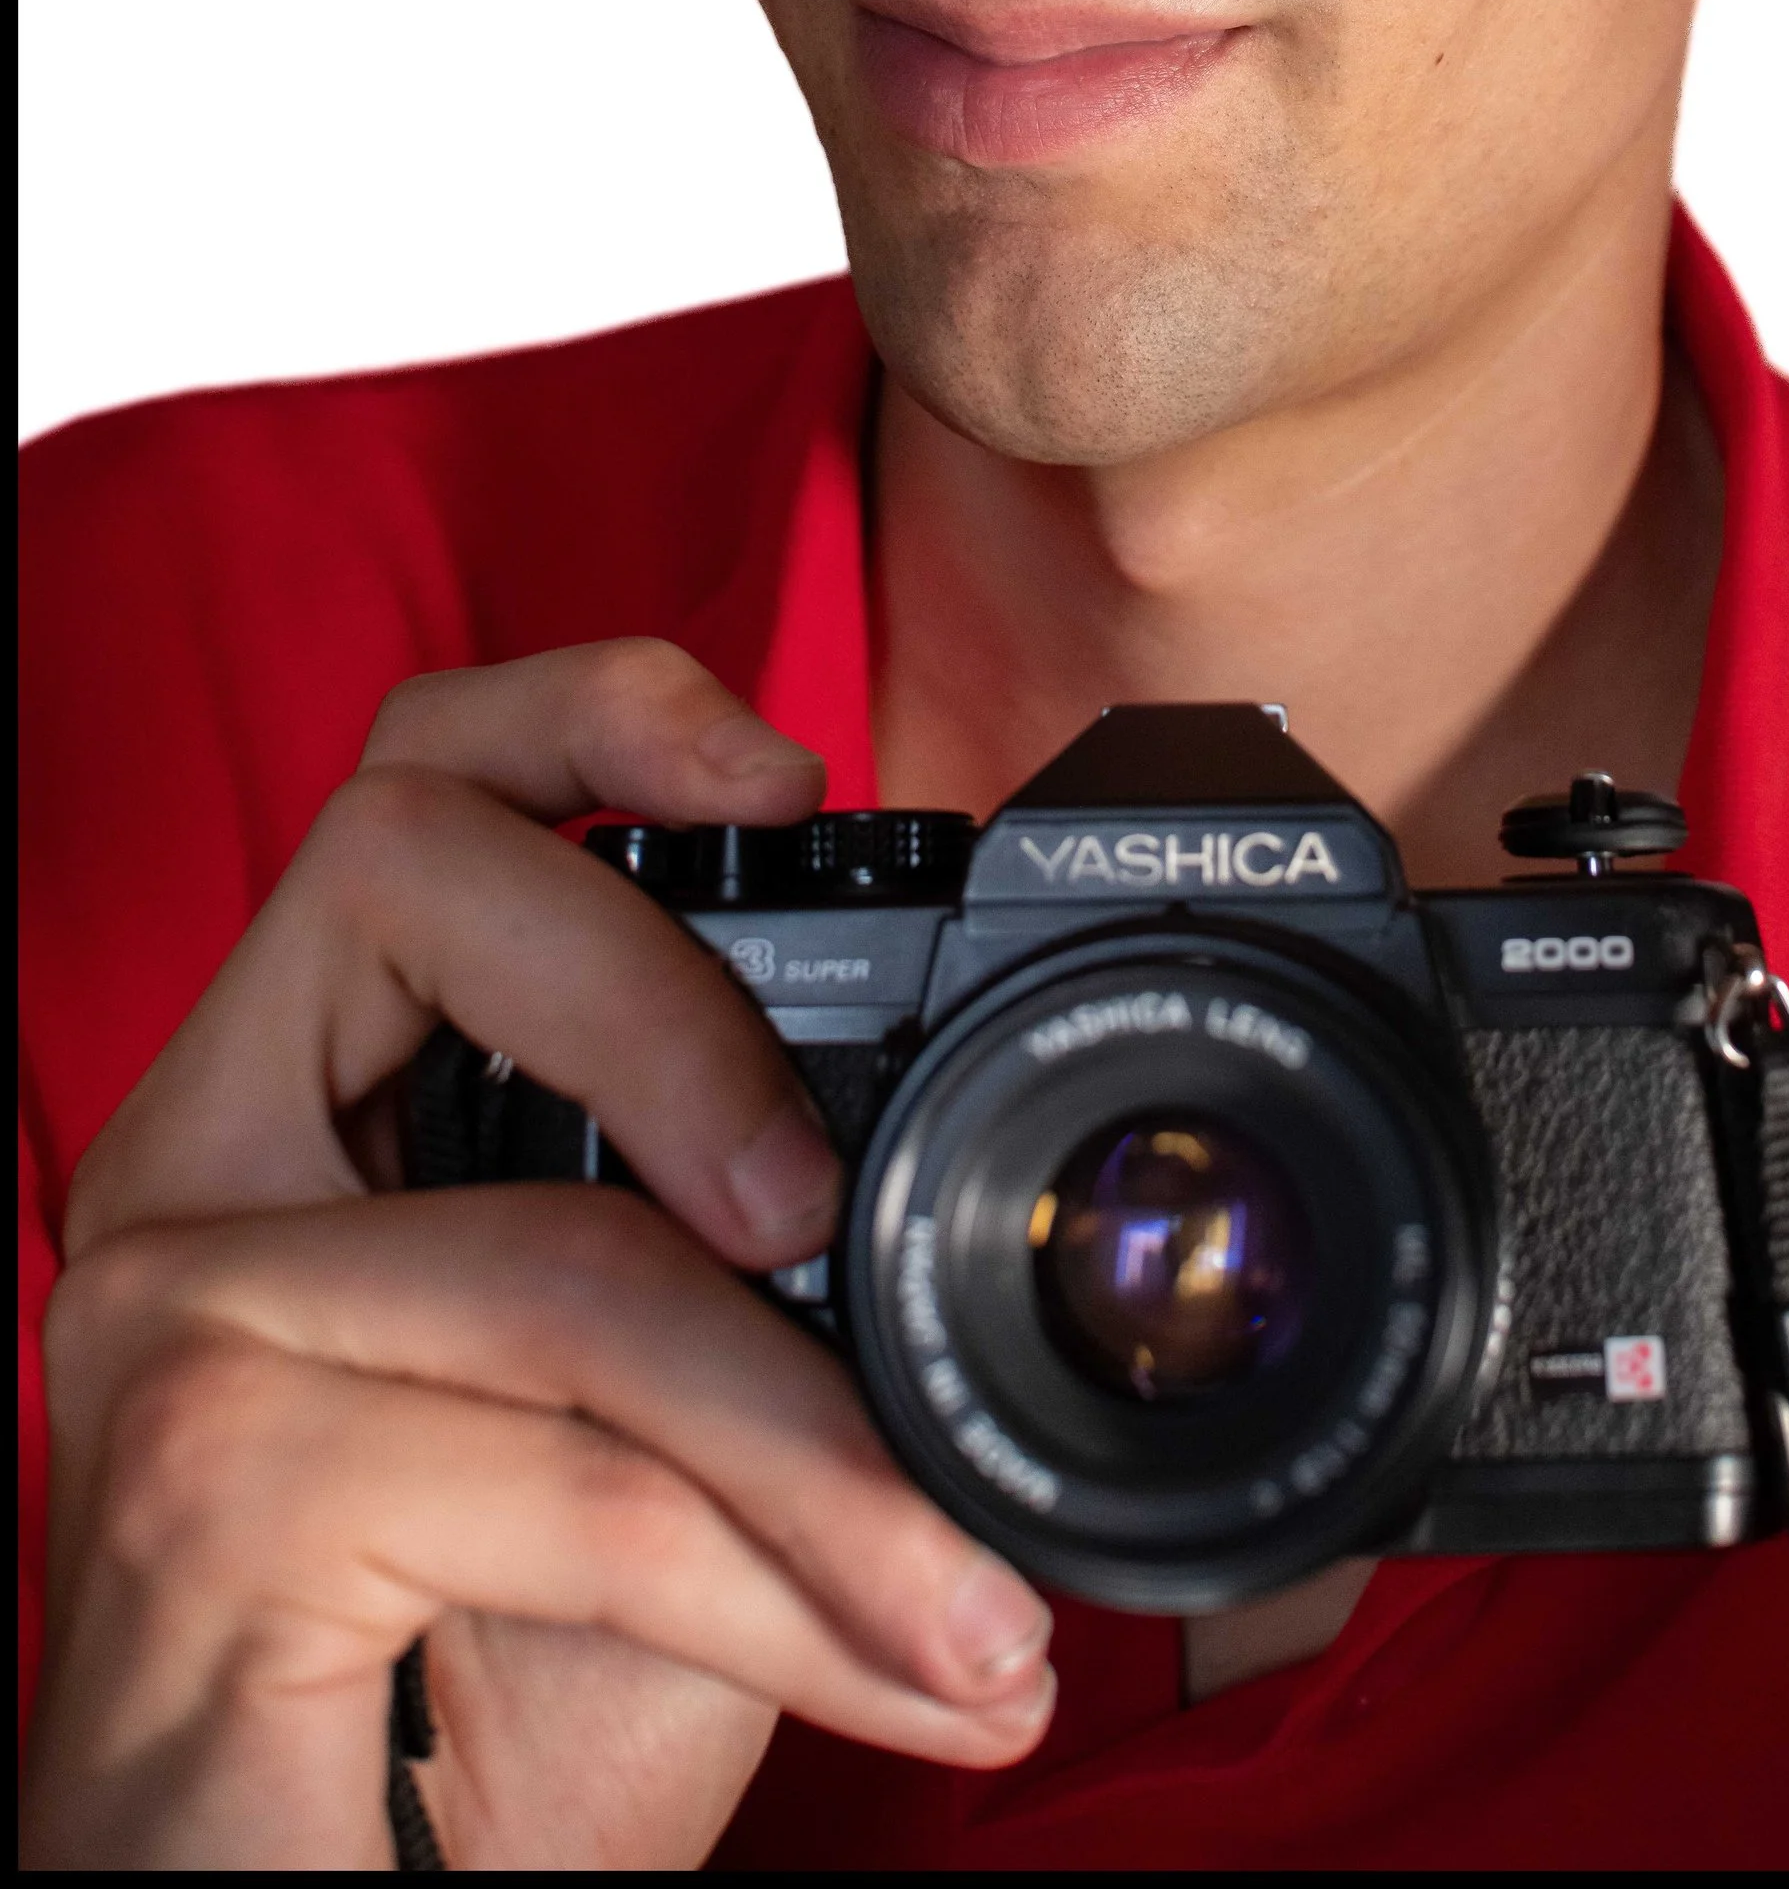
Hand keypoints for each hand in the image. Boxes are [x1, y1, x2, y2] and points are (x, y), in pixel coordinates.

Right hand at [23, 642, 1057, 1871]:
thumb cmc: (493, 1701)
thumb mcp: (666, 1437)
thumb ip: (750, 1270)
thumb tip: (990, 1169)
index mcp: (310, 1109)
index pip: (416, 792)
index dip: (594, 713)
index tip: (793, 774)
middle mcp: (206, 1167)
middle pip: (416, 877)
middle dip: (675, 1007)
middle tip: (827, 1223)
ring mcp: (174, 1311)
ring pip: (565, 1252)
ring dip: (824, 1457)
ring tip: (977, 1607)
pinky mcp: (197, 1484)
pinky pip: (566, 1475)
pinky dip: (780, 1594)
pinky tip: (894, 1679)